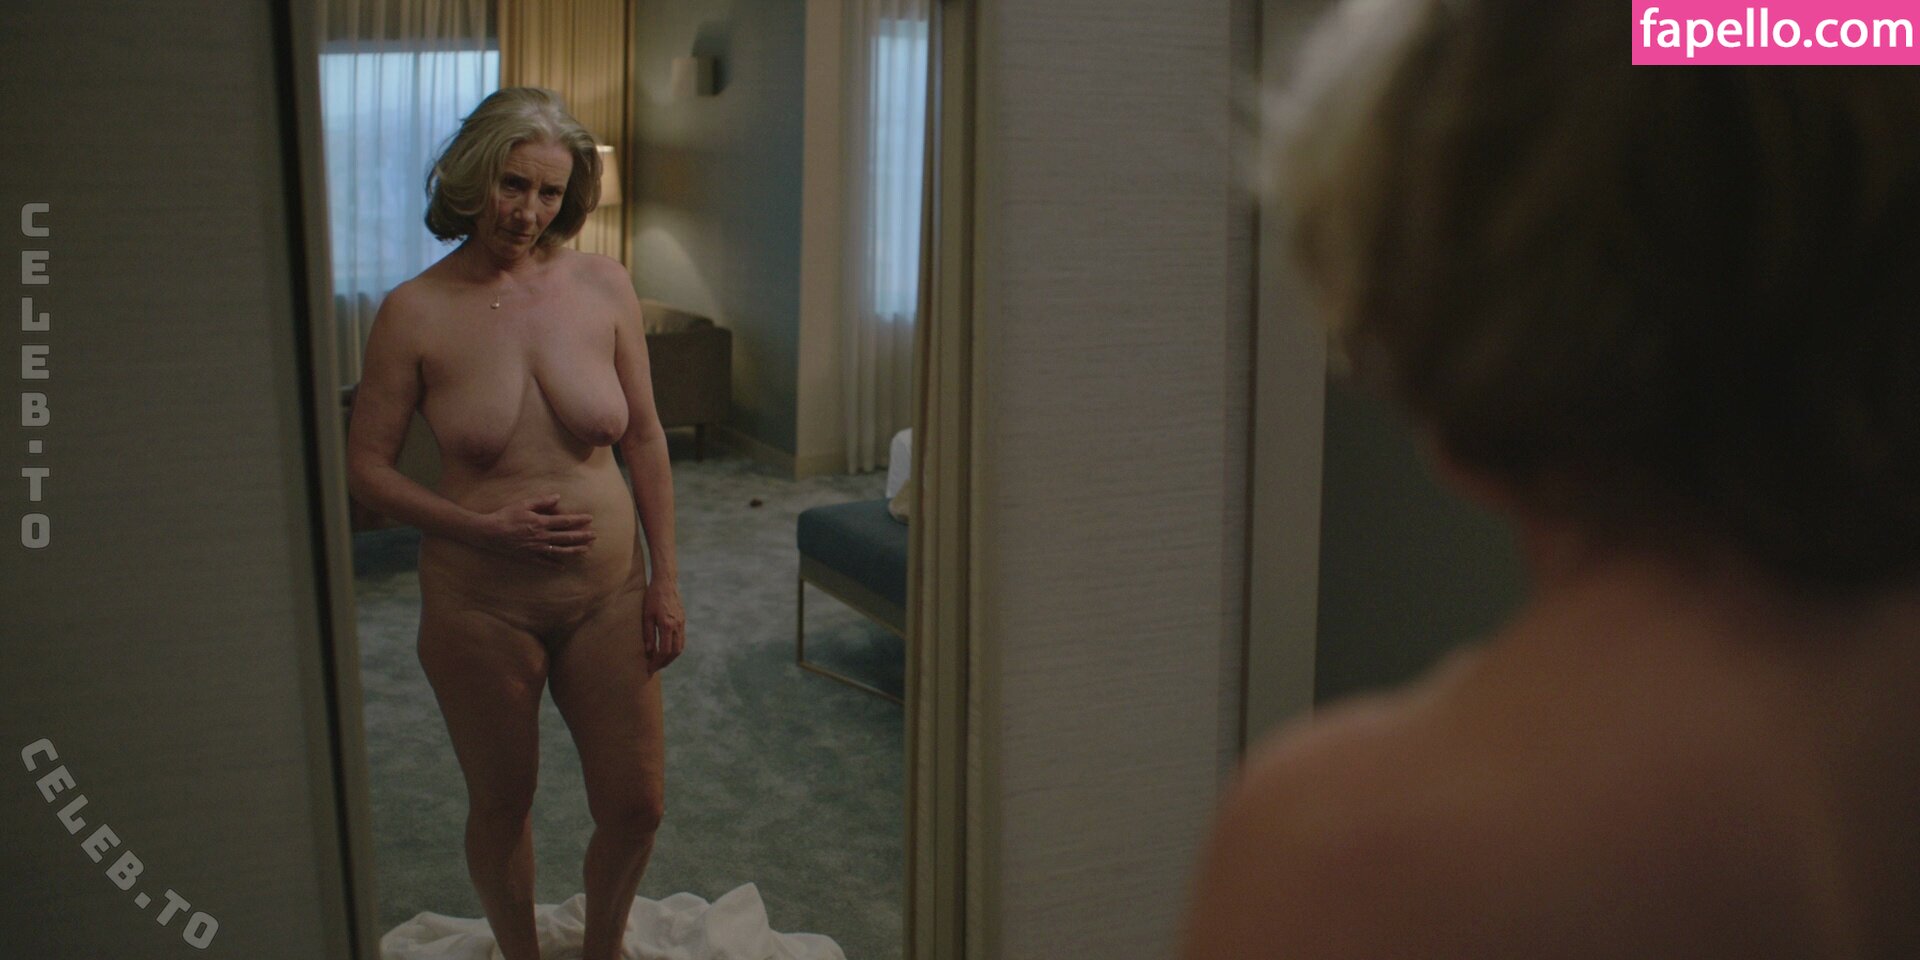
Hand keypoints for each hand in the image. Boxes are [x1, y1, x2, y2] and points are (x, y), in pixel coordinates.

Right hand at [474, 494, 594, 563]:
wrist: (489, 532)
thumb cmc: (506, 515)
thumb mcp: (524, 504)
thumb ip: (542, 501)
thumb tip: (558, 497)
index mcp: (541, 522)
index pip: (565, 521)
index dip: (579, 520)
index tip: (589, 519)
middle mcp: (541, 537)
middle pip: (566, 537)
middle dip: (582, 537)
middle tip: (594, 536)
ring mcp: (536, 548)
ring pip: (559, 551)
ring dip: (574, 550)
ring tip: (586, 550)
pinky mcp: (528, 557)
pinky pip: (544, 562)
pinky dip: (554, 564)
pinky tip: (563, 566)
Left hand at [642, 578, 685, 673]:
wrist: (666, 582)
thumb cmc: (652, 597)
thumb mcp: (646, 615)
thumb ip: (648, 634)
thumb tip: (649, 651)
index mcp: (667, 625)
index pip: (663, 651)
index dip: (656, 662)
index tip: (649, 668)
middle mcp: (677, 626)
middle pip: (674, 652)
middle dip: (664, 663)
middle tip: (654, 668)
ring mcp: (682, 623)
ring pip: (680, 647)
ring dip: (671, 657)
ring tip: (661, 662)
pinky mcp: (683, 620)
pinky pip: (681, 639)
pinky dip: (675, 648)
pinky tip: (667, 650)